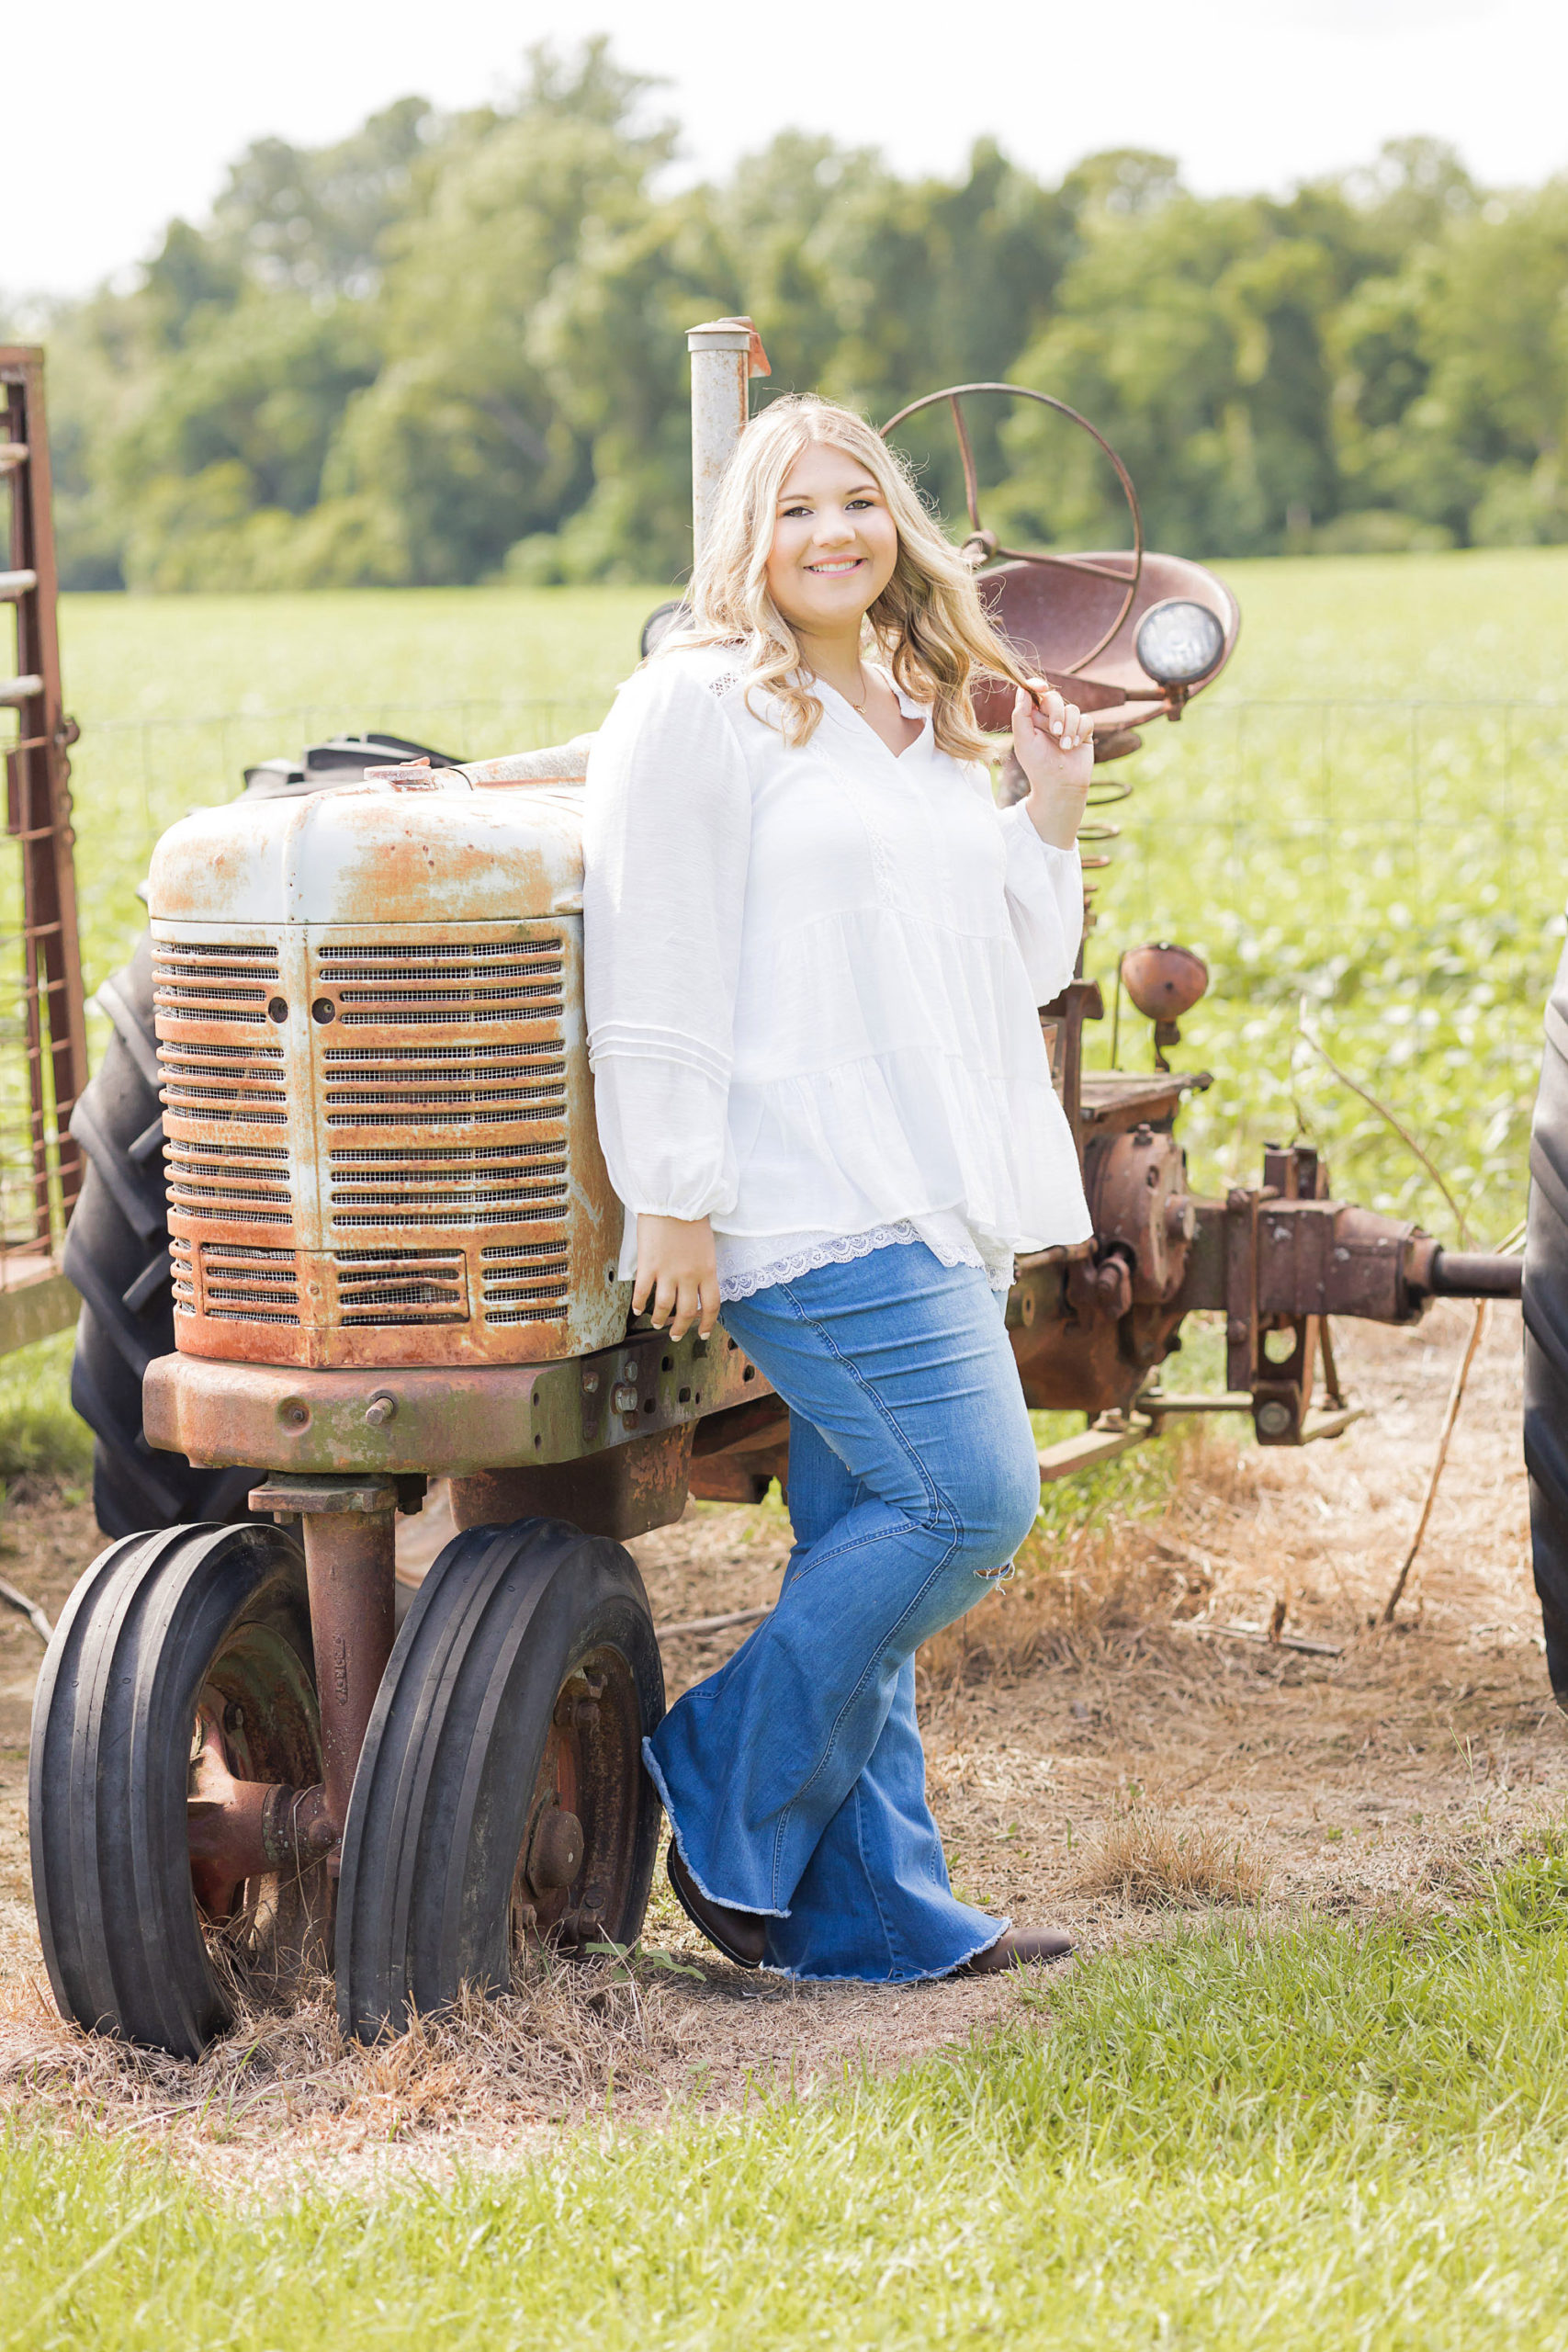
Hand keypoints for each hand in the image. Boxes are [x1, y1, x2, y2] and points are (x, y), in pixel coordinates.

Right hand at [633, 1213, 719, 1340]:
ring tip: (657, 1324)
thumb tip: (699, 1282)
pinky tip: (638, 1309)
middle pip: (686, 1312)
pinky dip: (640, 1304)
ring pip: (664, 1307)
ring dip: (660, 1320)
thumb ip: (704, 1265)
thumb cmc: (692, 1214)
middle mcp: (690, 1276)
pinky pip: (643, 1292)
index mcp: (708, 1270)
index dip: (707, 1323)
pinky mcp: (649, 1265)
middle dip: (681, 1328)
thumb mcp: (707, 1244)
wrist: (674, 1197)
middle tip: (676, 1335)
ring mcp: (668, 1272)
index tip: (703, 1333)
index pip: (711, 1306)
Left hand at [1011, 676, 1092, 849]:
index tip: (1040, 687)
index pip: (1034, 694)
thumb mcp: (1023, 740)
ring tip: (1065, 747)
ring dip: (1069, 728)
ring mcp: (1067, 724)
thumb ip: (1021, 715)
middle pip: (1055, 698)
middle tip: (1055, 732)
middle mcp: (1050, 718)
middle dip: (1056, 713)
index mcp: (1032, 718)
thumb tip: (1023, 690)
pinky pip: (1086, 719)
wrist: (1060, 785)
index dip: (1036, 686)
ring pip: (1072, 709)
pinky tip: (1075, 745)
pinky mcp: (1083, 731)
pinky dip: (1081, 731)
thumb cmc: (1037, 765)